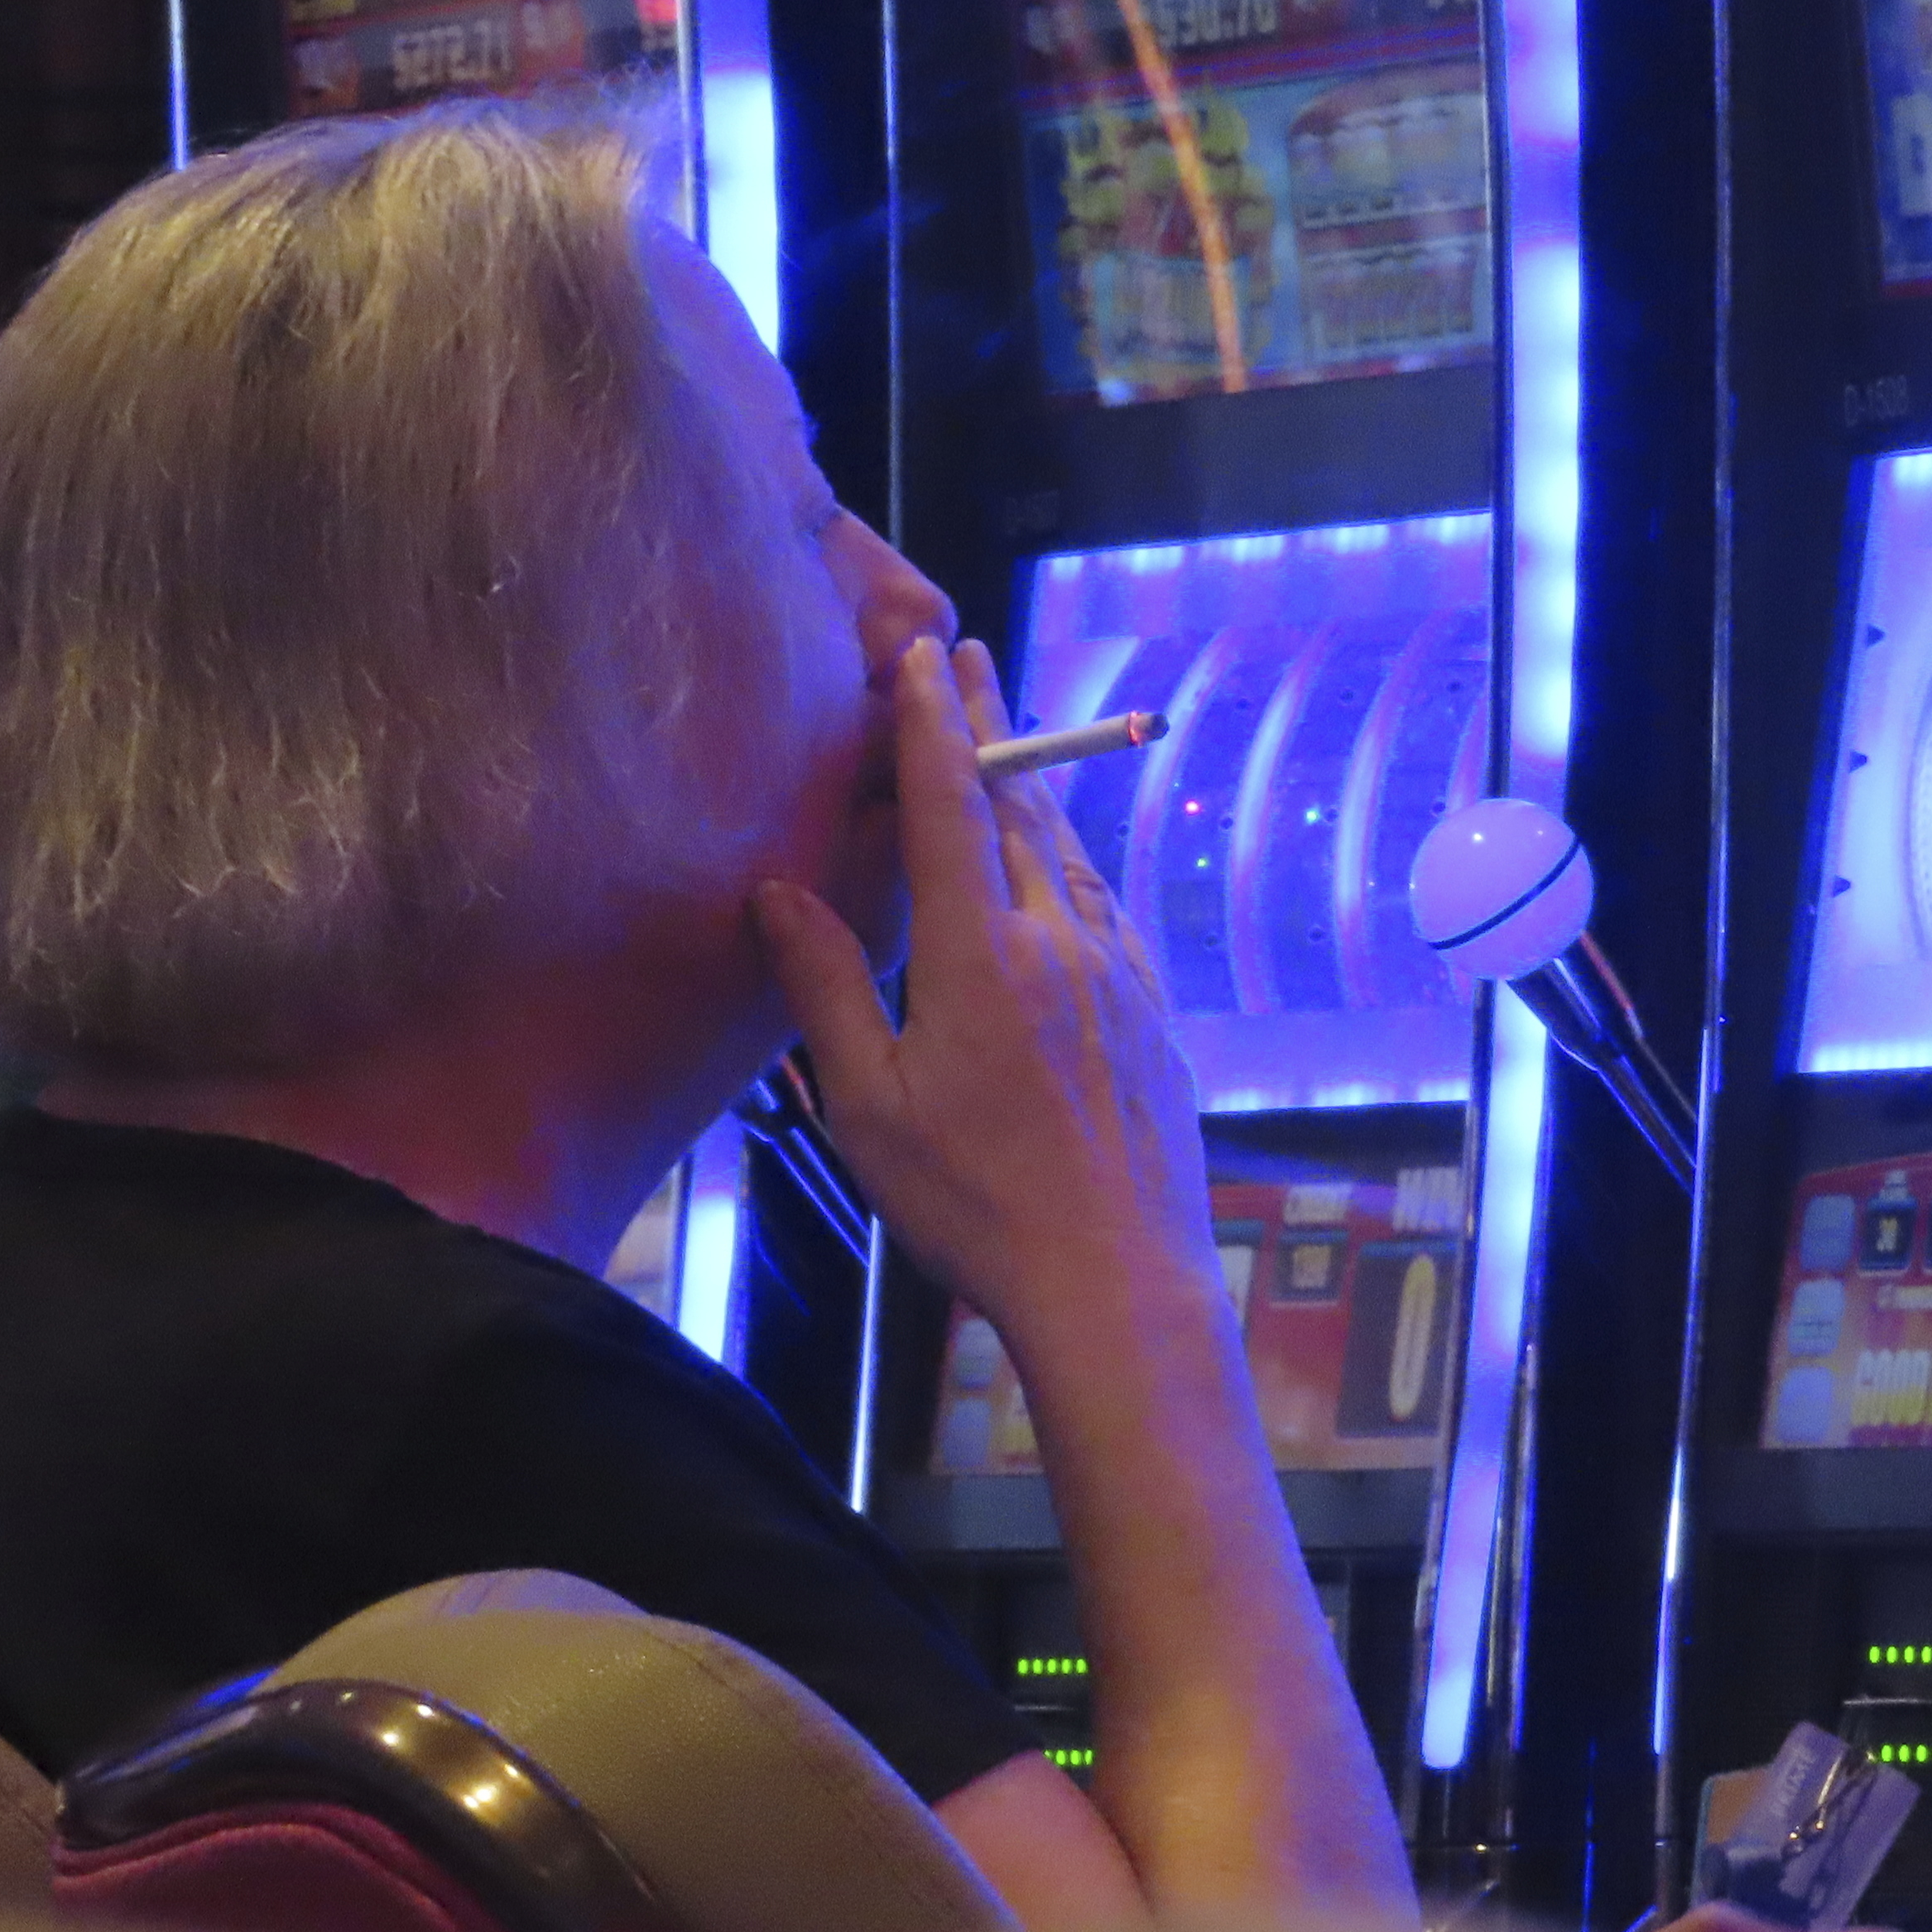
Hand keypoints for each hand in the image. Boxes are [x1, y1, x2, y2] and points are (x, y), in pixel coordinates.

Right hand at [755, 637, 1219, 1376]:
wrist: (1116, 1278)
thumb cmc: (977, 1205)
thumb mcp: (868, 1105)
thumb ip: (826, 988)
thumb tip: (777, 893)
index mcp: (982, 955)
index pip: (951, 806)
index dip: (932, 723)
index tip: (922, 653)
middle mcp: (1061, 943)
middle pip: (1018, 809)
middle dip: (986, 730)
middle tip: (965, 660)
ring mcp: (1119, 975)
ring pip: (1070, 856)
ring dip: (1031, 793)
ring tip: (1005, 748)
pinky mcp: (1154, 1014)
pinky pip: (1106, 910)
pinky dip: (1072, 865)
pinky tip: (1062, 872)